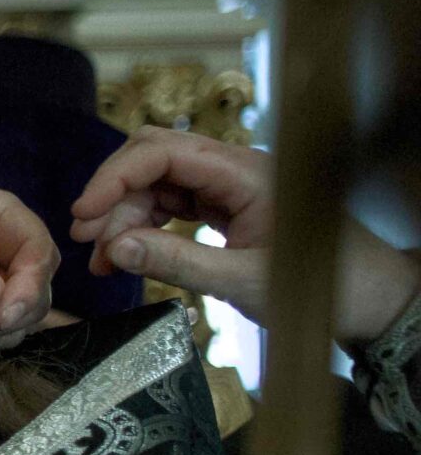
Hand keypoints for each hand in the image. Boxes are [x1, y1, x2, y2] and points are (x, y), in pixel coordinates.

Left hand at [0, 184, 57, 342]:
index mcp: (1, 216)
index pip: (37, 248)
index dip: (30, 285)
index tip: (4, 316)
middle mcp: (9, 247)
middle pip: (40, 284)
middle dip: (19, 312)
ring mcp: (0, 277)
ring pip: (26, 311)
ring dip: (6, 330)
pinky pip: (4, 326)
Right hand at [69, 126, 419, 342]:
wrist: (372, 301)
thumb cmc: (321, 288)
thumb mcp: (243, 282)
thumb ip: (176, 262)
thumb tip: (114, 247)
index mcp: (245, 172)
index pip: (161, 152)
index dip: (114, 179)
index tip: (83, 216)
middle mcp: (235, 169)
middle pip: (154, 158)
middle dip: (114, 194)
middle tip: (87, 239)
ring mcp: (231, 187)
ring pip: (159, 183)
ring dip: (125, 216)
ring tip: (103, 260)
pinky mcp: (229, 207)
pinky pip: (174, 204)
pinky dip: (145, 227)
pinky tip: (127, 253)